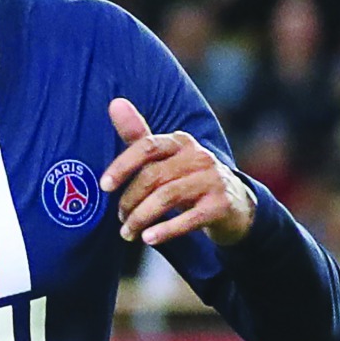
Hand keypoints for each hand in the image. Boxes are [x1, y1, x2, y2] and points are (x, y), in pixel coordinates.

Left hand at [100, 97, 255, 245]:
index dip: (122, 166)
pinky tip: (148, 239)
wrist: (235, 204)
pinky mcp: (222, 205)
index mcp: (181, 141)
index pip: (146, 146)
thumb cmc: (188, 177)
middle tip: (119, 218)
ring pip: (167, 197)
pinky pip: (189, 219)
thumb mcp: (164, 157)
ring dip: (141, 218)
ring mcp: (213, 180)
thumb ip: (138, 134)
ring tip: (128, 232)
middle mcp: (199, 156)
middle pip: (153, 175)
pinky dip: (165, 230)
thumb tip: (114, 102)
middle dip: (130, 200)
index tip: (104, 186)